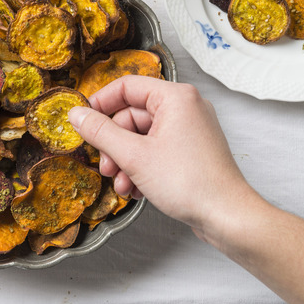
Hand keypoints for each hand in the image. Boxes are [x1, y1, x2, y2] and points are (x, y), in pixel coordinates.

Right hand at [68, 75, 254, 236]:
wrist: (227, 217)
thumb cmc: (189, 183)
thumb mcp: (133, 156)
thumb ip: (100, 132)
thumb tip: (76, 114)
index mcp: (175, 97)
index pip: (126, 87)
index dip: (100, 103)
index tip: (82, 122)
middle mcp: (185, 107)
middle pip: (132, 115)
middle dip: (114, 144)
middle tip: (105, 166)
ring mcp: (189, 130)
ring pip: (141, 137)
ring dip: (125, 161)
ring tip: (121, 184)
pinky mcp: (190, 151)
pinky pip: (155, 150)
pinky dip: (141, 167)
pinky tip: (135, 189)